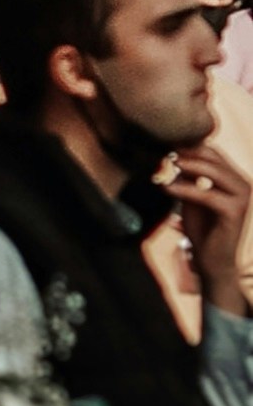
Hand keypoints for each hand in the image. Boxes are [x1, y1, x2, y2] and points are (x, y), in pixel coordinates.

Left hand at [158, 137, 252, 317]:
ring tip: (165, 163)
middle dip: (187, 152)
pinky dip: (184, 189)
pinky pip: (206, 194)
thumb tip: (172, 155)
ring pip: (213, 171)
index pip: (212, 153)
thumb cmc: (203, 232)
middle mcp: (242, 184)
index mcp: (234, 179)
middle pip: (214, 157)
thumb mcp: (193, 199)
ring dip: (187, 165)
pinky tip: (165, 188)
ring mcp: (242, 197)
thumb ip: (188, 179)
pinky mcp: (234, 211)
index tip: (164, 141)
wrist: (214, 264)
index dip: (188, 146)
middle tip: (162, 149)